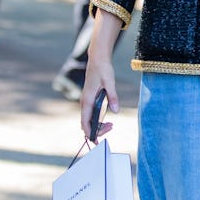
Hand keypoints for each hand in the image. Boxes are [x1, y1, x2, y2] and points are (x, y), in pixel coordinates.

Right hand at [80, 12, 122, 138]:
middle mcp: (84, 102)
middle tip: (111, 128)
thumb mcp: (110, 82)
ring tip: (111, 125)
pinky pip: (90, 114)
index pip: (85, 122)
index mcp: (87, 100)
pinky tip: (106, 120)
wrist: (97, 59)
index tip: (96, 141)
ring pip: (88, 119)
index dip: (90, 133)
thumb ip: (112, 97)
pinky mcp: (89, 99)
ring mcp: (86, 101)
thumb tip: (116, 111)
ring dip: (97, 125)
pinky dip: (97, 120)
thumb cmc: (103, 69)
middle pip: (86, 123)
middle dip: (97, 130)